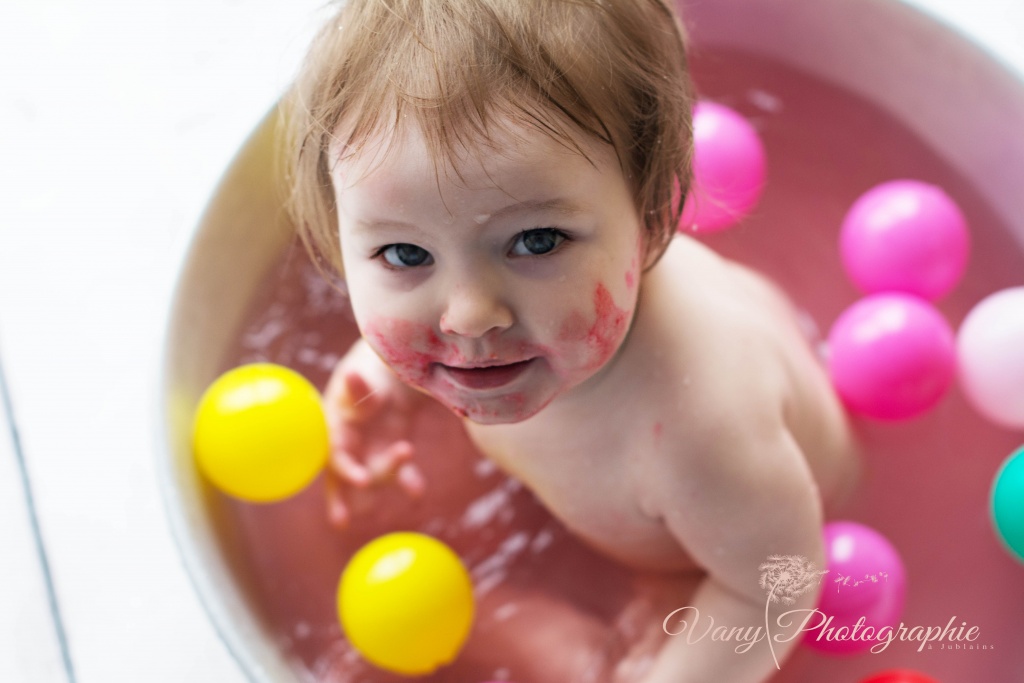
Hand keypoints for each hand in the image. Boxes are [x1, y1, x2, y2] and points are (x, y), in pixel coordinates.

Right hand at [322, 339, 426, 527]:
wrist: (394, 361)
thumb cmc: (372, 364)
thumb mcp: (364, 371)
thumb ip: (359, 384)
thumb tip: (352, 379)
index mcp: (335, 423)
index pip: (335, 454)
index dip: (346, 470)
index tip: (363, 481)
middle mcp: (350, 439)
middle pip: (346, 473)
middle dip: (348, 497)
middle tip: (352, 518)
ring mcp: (371, 445)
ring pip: (374, 473)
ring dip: (389, 478)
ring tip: (414, 487)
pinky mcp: (391, 445)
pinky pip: (399, 471)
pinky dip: (408, 481)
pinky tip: (417, 492)